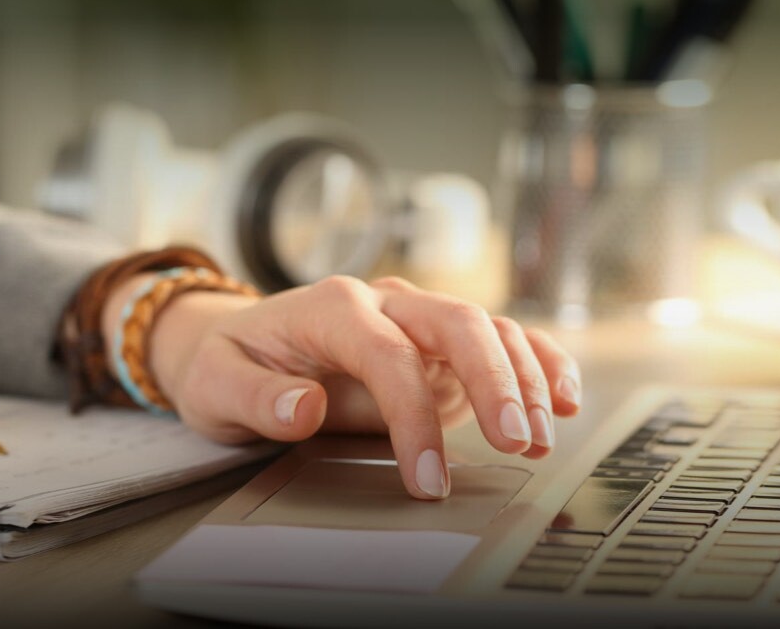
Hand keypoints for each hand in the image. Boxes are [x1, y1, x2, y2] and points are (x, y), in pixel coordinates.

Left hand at [119, 275, 580, 499]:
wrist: (235, 345)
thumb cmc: (230, 364)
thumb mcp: (217, 384)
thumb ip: (257, 399)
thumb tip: (304, 408)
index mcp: (332, 307)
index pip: (389, 356)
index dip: (414, 417)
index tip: (425, 477)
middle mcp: (383, 303)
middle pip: (456, 324)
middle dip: (495, 382)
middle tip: (515, 443)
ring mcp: (415, 320)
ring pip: (486, 330)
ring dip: (523, 379)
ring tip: (538, 437)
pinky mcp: (436, 346)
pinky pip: (497, 342)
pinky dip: (536, 362)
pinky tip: (563, 394)